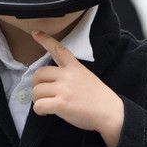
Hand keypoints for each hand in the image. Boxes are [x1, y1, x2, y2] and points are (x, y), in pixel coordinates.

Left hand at [31, 30, 124, 146]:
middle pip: (39, 73)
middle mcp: (68, 75)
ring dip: (38, 100)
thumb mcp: (86, 76)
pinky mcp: (61, 104)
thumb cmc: (99, 98)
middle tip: (42, 93)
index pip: (59, 50)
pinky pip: (39, 105)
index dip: (46, 40)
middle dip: (36, 84)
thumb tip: (52, 79)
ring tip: (46, 104)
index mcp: (75, 67)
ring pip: (37, 91)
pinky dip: (39, 110)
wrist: (110, 112)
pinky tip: (45, 113)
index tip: (36, 33)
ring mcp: (64, 89)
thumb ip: (71, 73)